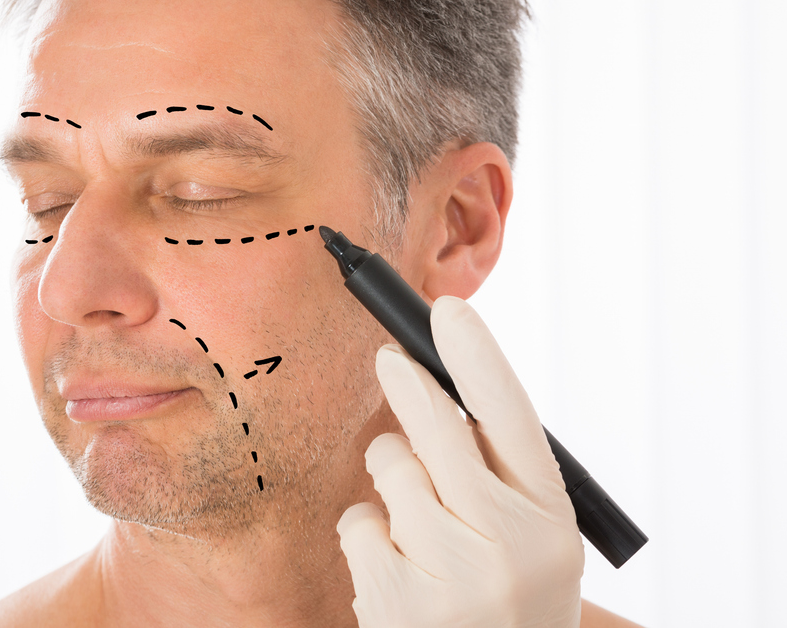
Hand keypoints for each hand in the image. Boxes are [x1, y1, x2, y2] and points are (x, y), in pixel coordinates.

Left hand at [337, 296, 583, 627]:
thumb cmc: (506, 597)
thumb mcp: (529, 540)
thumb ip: (496, 476)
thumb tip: (432, 394)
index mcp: (552, 522)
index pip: (514, 421)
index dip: (479, 359)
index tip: (449, 310)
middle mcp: (511, 549)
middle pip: (441, 434)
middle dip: (409, 385)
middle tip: (389, 358)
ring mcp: (454, 580)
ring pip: (391, 472)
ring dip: (390, 479)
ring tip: (418, 526)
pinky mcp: (398, 604)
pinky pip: (358, 523)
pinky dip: (367, 534)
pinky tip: (397, 571)